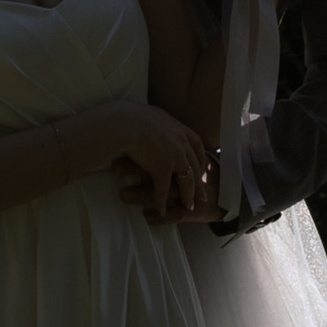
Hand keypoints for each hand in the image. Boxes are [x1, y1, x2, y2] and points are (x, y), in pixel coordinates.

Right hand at [105, 101, 209, 223]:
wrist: (124, 122)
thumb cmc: (127, 117)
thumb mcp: (147, 115)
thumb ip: (154, 122)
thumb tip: (148, 122)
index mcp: (177, 128)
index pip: (196, 144)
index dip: (200, 157)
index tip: (203, 167)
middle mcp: (180, 142)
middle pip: (196, 165)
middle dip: (200, 182)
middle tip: (203, 195)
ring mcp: (175, 156)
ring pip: (186, 181)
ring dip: (188, 196)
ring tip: (189, 207)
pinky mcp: (163, 168)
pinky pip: (164, 190)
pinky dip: (162, 202)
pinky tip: (162, 211)